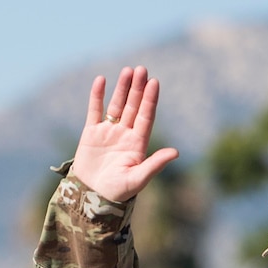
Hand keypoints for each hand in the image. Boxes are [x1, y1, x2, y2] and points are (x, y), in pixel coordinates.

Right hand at [69, 66, 179, 203]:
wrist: (91, 198)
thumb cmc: (117, 192)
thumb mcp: (138, 179)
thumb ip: (155, 164)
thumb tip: (176, 152)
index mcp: (138, 144)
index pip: (146, 117)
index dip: (150, 100)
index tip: (154, 82)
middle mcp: (125, 134)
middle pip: (133, 106)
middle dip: (138, 89)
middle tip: (142, 69)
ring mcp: (108, 132)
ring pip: (116, 105)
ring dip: (122, 88)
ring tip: (127, 71)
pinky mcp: (91, 133)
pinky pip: (95, 110)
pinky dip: (97, 96)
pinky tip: (101, 80)